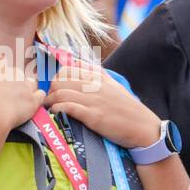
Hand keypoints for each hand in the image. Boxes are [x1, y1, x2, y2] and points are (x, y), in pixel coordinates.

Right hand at [0, 49, 43, 134]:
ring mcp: (25, 85)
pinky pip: (41, 95)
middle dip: (16, 79)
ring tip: (23, 97)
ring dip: (29, 88)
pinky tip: (34, 103)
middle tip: (10, 91)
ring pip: (32, 82)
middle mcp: (13, 72)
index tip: (1, 68)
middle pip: (19, 71)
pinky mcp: (33, 99)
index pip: (2, 59)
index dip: (2, 63)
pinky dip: (38, 98)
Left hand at [44, 59, 159, 149]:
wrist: (143, 127)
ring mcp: (94, 100)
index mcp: (98, 76)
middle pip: (59, 79)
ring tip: (49, 107)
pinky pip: (69, 108)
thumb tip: (74, 63)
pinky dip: (58, 109)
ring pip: (61, 92)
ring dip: (50, 101)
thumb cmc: (126, 108)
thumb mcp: (112, 84)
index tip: (50, 88)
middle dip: (49, 89)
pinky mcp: (94, 116)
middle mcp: (95, 85)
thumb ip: (94, 73)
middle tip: (46, 99)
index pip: (67, 68)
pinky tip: (56, 113)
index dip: (54, 77)